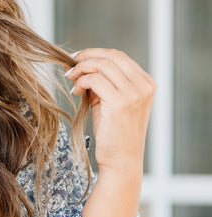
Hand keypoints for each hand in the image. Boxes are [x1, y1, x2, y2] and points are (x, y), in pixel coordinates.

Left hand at [65, 47, 155, 176]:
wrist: (121, 162)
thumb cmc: (114, 135)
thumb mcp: (110, 104)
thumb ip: (101, 83)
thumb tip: (79, 65)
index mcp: (146, 83)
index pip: (120, 57)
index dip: (96, 54)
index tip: (77, 59)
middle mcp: (143, 85)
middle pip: (112, 56)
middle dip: (87, 57)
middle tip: (69, 65)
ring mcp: (134, 93)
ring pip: (102, 65)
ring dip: (81, 69)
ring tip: (70, 78)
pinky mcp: (120, 102)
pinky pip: (95, 80)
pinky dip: (81, 81)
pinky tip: (75, 91)